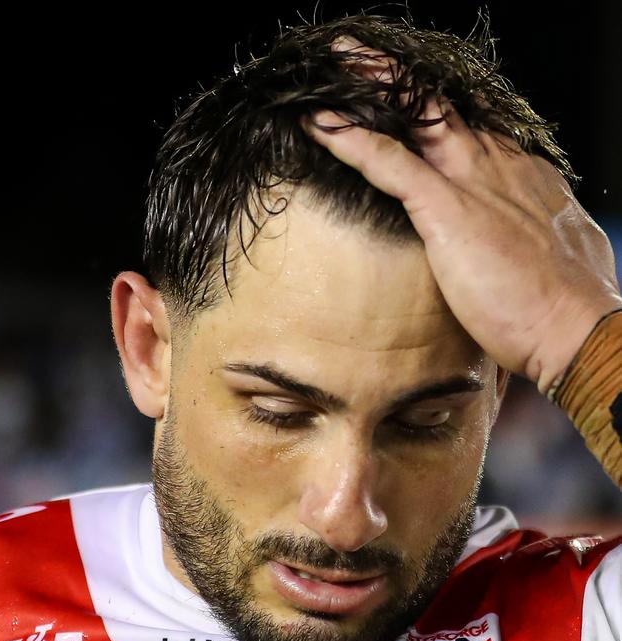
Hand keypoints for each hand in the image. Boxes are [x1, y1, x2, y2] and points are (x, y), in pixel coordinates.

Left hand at [301, 39, 621, 392]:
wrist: (576, 327)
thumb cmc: (567, 306)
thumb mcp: (558, 255)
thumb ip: (535, 239)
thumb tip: (527, 253)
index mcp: (523, 175)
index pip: (474, 129)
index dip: (437, 114)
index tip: (412, 104)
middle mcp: (498, 165)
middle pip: (444, 106)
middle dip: (402, 78)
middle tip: (364, 59)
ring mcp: (472, 182)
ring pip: (415, 116)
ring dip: (371, 87)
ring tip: (334, 65)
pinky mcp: (447, 209)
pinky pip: (389, 163)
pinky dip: (350, 140)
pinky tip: (318, 122)